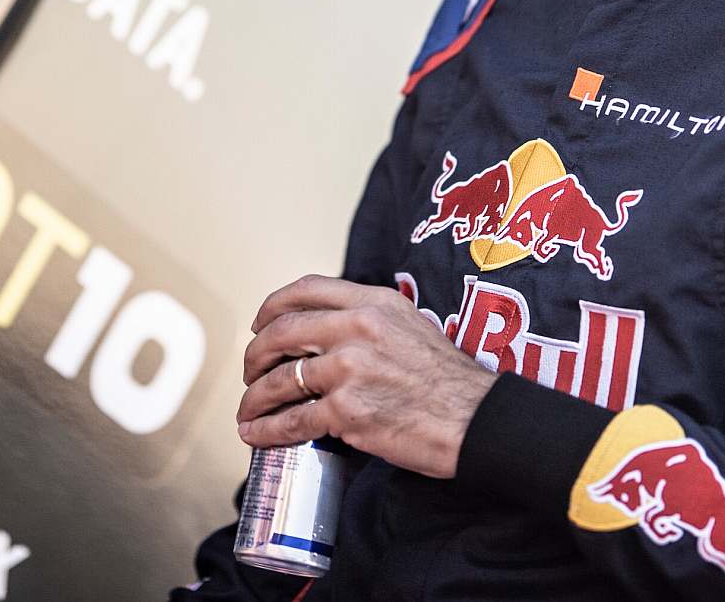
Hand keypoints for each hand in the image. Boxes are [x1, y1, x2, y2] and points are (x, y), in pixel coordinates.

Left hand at [235, 274, 495, 478]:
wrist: (477, 420)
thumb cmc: (448, 381)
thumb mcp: (411, 325)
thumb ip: (370, 319)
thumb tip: (330, 328)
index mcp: (373, 302)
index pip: (306, 289)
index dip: (272, 306)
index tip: (260, 322)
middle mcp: (357, 329)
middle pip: (282, 332)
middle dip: (255, 354)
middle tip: (250, 371)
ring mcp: (350, 370)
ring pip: (280, 379)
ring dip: (254, 397)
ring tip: (247, 409)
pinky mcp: (348, 411)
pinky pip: (293, 419)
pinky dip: (267, 429)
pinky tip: (256, 434)